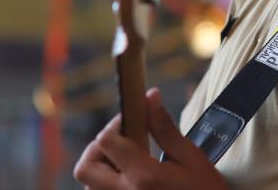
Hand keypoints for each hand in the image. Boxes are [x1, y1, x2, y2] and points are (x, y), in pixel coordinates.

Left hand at [73, 88, 228, 189]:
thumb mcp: (191, 158)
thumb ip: (165, 128)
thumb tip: (151, 97)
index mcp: (143, 177)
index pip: (106, 141)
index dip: (116, 123)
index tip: (132, 118)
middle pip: (86, 168)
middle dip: (98, 148)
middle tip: (122, 141)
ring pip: (90, 186)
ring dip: (103, 168)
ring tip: (129, 161)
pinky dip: (109, 184)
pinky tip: (132, 177)